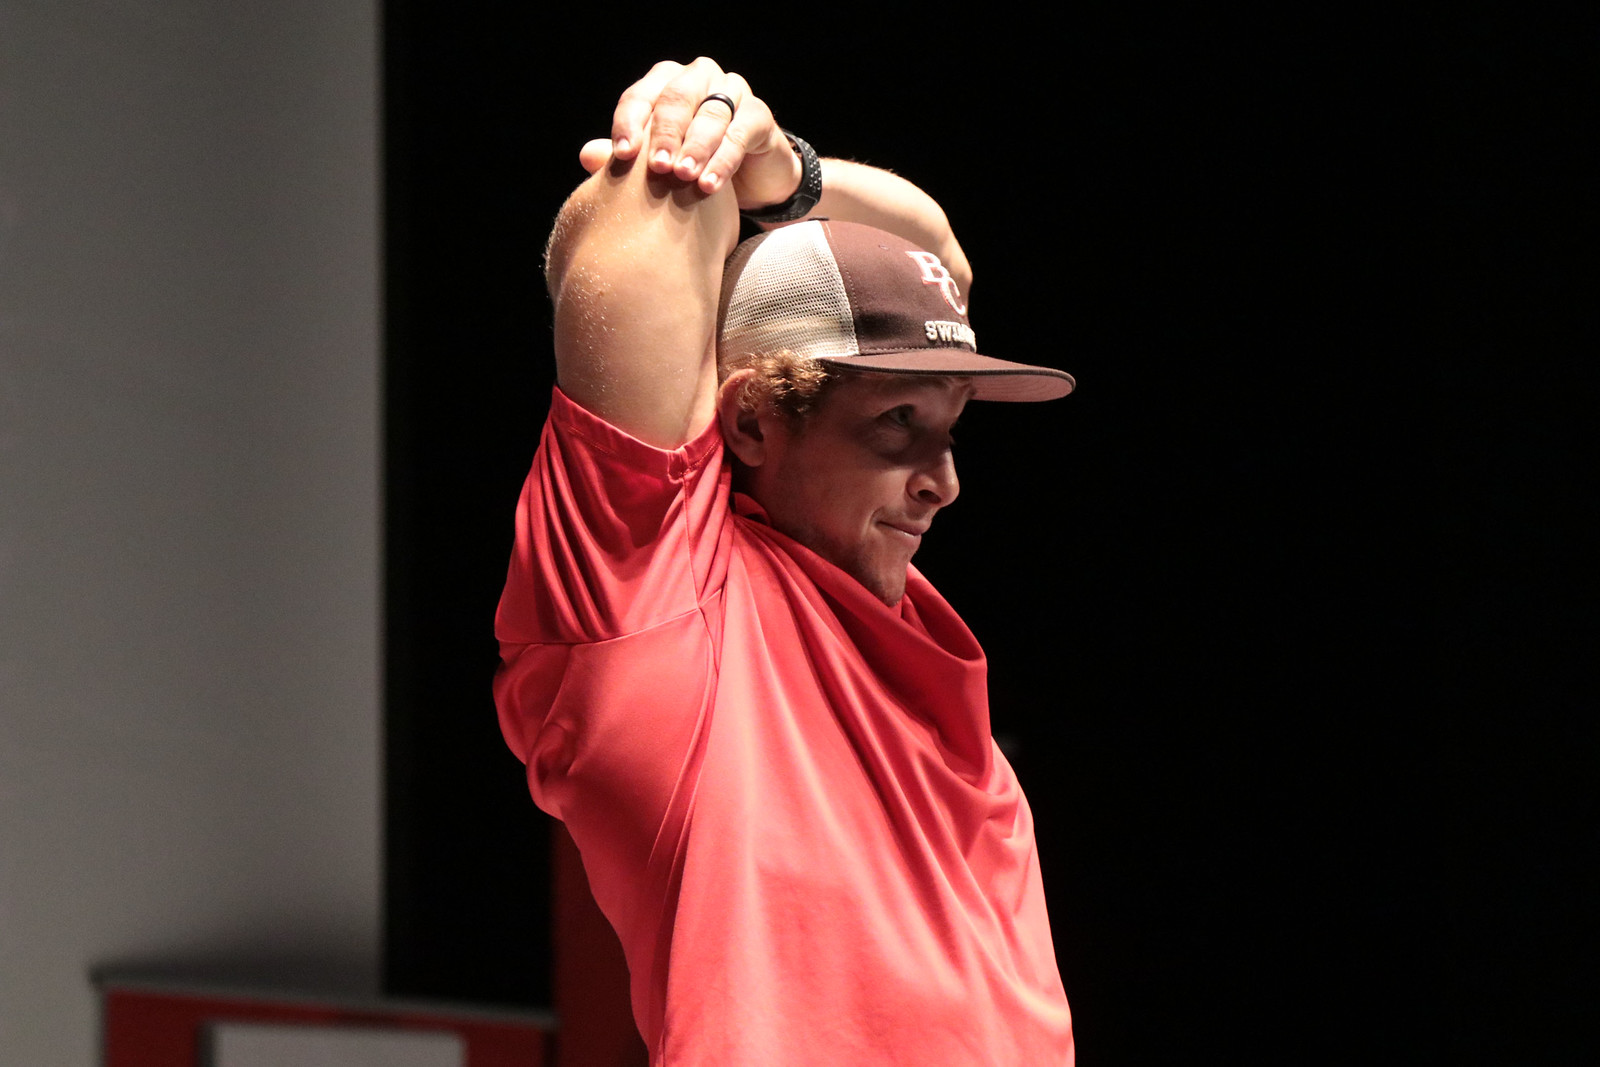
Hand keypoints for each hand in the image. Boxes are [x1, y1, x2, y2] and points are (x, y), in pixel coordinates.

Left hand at [578, 58, 799, 209]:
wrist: (747, 183)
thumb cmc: (692, 167)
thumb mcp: (657, 165)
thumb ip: (625, 160)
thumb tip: (588, 156)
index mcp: (666, 83)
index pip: (641, 95)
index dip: (629, 122)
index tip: (622, 155)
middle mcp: (698, 78)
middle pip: (676, 96)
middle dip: (665, 133)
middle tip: (658, 168)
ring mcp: (732, 92)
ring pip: (711, 112)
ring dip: (696, 146)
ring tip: (684, 177)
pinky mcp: (759, 115)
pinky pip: (740, 132)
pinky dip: (723, 159)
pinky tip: (709, 184)